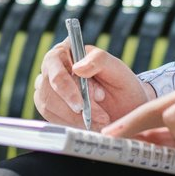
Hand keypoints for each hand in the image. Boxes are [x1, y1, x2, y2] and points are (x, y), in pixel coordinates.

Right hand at [34, 42, 154, 129]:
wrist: (126, 106)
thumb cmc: (120, 83)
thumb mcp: (116, 67)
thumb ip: (99, 60)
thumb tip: (77, 68)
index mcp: (66, 50)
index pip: (54, 62)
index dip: (64, 84)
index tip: (80, 105)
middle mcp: (53, 68)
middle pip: (49, 88)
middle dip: (74, 107)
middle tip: (101, 116)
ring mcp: (48, 88)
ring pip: (48, 105)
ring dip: (75, 118)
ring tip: (100, 120)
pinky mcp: (50, 107)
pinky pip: (52, 118)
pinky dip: (72, 124)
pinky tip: (90, 124)